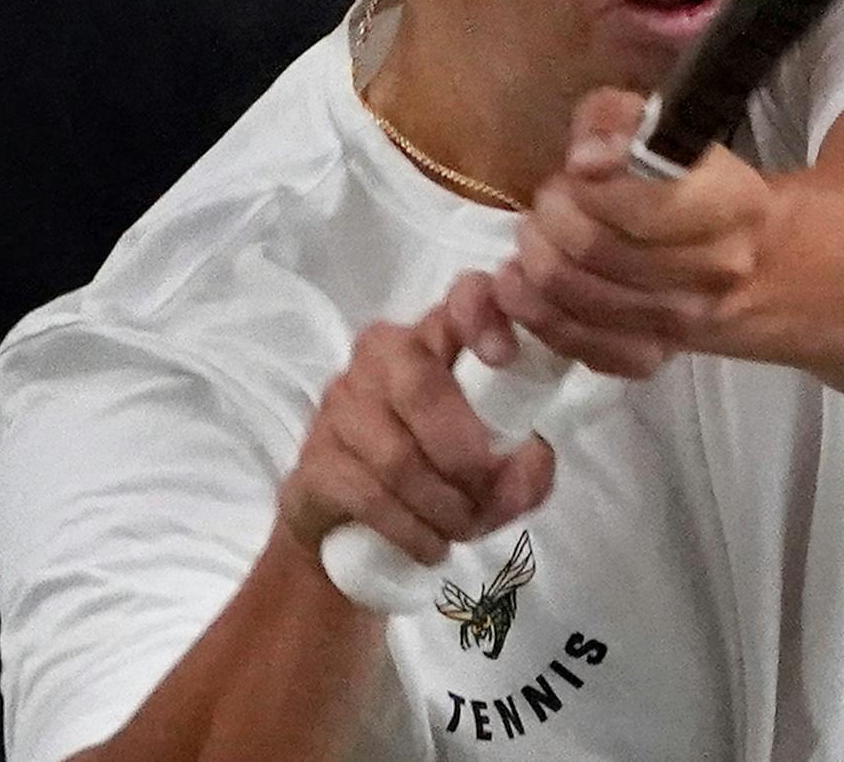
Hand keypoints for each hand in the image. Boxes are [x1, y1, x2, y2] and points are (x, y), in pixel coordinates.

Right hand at [278, 274, 556, 573]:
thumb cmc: (439, 480)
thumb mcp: (498, 477)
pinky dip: (411, 529)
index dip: (482, 314)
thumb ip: (527, 469)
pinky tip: (431, 547)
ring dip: (442, 505)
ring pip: (397, 454)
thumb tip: (529, 462)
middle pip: (420, 384)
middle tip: (486, 494)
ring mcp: (340, 405)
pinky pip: (367, 494)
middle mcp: (383, 357)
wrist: (352, 535)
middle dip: (463, 451)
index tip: (505, 357)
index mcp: (438, 339)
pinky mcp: (314, 461)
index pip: (461, 296)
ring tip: (462, 530)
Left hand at [495, 89, 774, 378]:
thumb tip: (584, 159)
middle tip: (546, 202)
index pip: (642, 206)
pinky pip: (580, 346)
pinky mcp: (656, 356)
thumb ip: (616, 119)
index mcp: (733, 203)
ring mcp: (686, 321)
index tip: (570, 171)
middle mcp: (716, 270)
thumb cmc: (699, 183)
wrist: (757, 259)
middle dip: (551, 219)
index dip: (586, 188)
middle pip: (598, 252)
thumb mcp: (665, 128)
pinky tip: (521, 289)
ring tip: (533, 236)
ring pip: (579, 301)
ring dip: (535, 263)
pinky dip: (537, 317)